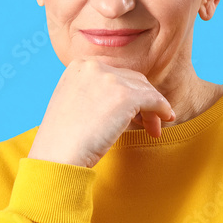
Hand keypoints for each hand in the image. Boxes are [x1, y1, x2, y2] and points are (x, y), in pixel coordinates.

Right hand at [28, 57, 175, 167]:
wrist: (57, 157)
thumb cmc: (63, 140)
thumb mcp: (73, 102)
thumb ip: (93, 91)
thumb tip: (120, 98)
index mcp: (79, 65)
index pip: (116, 74)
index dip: (129, 92)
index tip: (133, 112)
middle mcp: (94, 66)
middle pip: (132, 80)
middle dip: (143, 101)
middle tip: (147, 124)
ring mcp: (109, 78)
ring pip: (145, 90)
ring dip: (152, 109)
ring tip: (153, 129)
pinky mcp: (125, 95)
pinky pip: (154, 100)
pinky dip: (162, 109)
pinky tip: (165, 121)